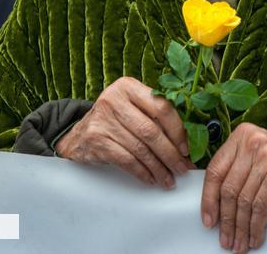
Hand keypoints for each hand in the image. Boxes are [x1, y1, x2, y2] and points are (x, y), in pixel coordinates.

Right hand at [55, 76, 193, 187]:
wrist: (78, 135)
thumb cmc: (114, 120)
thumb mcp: (131, 107)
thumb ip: (154, 114)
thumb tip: (188, 139)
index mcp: (128, 86)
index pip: (161, 107)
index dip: (178, 130)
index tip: (187, 148)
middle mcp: (114, 99)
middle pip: (151, 131)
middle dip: (171, 154)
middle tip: (183, 168)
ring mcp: (103, 120)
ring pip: (140, 148)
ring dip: (159, 168)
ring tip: (169, 179)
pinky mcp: (95, 140)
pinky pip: (126, 160)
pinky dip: (142, 172)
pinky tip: (151, 179)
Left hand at [201, 123, 266, 252]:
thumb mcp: (253, 151)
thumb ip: (234, 166)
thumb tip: (213, 203)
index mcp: (241, 135)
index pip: (215, 171)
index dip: (208, 200)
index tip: (208, 220)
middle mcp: (252, 143)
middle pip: (229, 189)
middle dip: (226, 220)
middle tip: (226, 238)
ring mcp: (266, 157)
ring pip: (244, 201)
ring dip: (241, 228)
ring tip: (240, 242)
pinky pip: (260, 206)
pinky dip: (256, 226)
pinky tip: (255, 236)